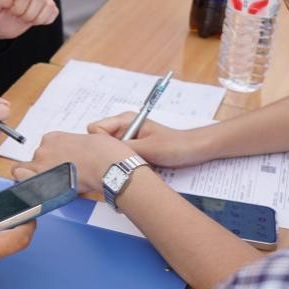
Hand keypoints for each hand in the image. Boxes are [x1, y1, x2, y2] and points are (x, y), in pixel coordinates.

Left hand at [0, 0, 58, 39]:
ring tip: (26, 19)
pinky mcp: (46, 2)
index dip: (18, 9)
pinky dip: (46, 20)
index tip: (10, 12)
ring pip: (49, 4)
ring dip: (37, 18)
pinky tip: (35, 21)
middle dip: (28, 15)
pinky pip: (54, 10)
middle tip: (18, 18)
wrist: (0, 24)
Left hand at [12, 131, 135, 193]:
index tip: (60, 166)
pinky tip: (34, 191)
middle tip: (61, 177)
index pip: (44, 151)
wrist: (108, 165)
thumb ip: (72, 148)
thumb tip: (72, 158)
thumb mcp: (87, 142)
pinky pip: (23, 182)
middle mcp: (43, 148)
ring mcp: (40, 163)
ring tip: (52, 186)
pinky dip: (27, 186)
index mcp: (53, 137)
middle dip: (46, 169)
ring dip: (37, 178)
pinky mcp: (42, 177)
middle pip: (36, 161)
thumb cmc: (103, 154)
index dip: (51, 161)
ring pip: (27, 172)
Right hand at [87, 111, 209, 168]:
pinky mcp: (132, 150)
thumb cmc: (174, 146)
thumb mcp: (147, 148)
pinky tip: (135, 168)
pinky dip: (124, 164)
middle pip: (99, 141)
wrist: (193, 151)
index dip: (101, 142)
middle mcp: (123, 127)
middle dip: (107, 153)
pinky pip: (118, 158)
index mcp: (125, 119)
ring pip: (109, 152)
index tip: (116, 153)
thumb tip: (103, 154)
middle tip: (125, 162)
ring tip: (133, 165)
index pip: (95, 128)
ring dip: (117, 161)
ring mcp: (127, 139)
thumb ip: (123, 148)